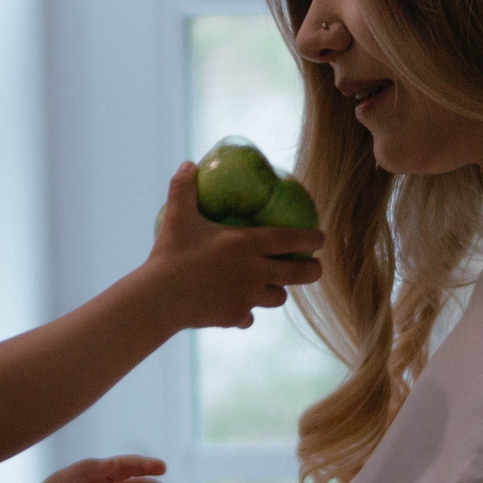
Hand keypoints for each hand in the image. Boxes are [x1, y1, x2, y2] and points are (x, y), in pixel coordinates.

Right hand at [142, 164, 323, 329]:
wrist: (159, 298)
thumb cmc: (170, 253)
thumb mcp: (177, 216)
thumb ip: (184, 188)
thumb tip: (188, 165)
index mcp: (246, 243)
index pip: (291, 239)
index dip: (311, 238)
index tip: (322, 238)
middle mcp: (254, 271)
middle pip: (297, 274)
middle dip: (312, 271)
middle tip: (316, 268)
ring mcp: (247, 297)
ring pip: (277, 297)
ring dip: (277, 291)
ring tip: (274, 287)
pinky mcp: (234, 317)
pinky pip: (249, 316)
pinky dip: (246, 313)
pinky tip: (238, 310)